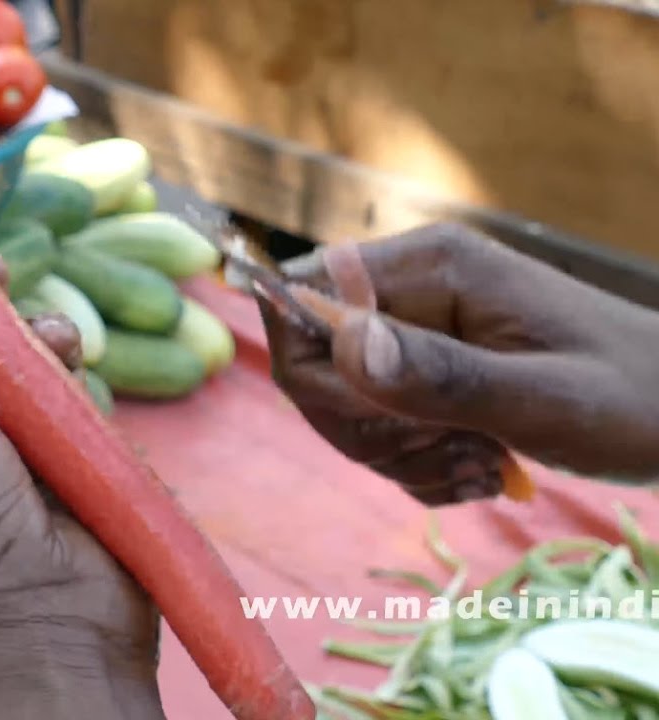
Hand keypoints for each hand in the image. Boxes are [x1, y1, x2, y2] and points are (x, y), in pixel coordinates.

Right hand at [263, 222, 658, 503]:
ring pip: (342, 406)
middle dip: (369, 428)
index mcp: (432, 266)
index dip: (319, 370)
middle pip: (312, 361)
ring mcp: (415, 331)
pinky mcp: (423, 373)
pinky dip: (418, 467)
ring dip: (401, 456)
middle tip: (456, 448)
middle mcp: (410, 288)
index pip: (303, 296)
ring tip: (483, 462)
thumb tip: (343, 341)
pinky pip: (377, 431)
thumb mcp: (545, 398)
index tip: (391, 421)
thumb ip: (441, 374)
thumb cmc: (636, 400)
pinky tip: (480, 469)